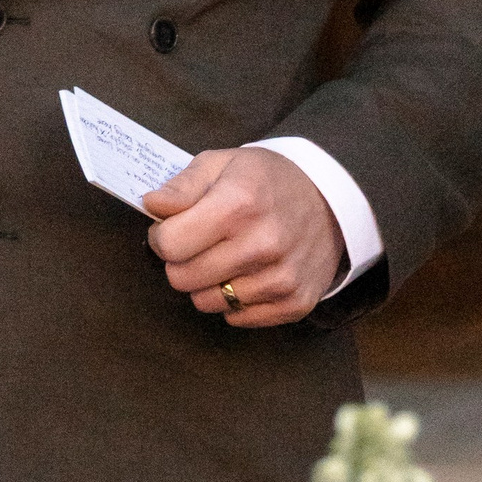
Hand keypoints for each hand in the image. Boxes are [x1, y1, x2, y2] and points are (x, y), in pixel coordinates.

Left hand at [142, 149, 344, 327]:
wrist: (330, 200)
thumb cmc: (266, 180)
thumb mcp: (222, 163)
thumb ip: (181, 185)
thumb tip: (151, 205)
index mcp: (239, 204)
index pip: (170, 244)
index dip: (161, 236)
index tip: (172, 227)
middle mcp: (262, 244)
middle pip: (183, 278)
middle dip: (180, 261)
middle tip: (196, 243)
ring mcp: (282, 278)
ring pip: (207, 302)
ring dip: (206, 283)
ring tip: (224, 256)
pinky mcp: (295, 303)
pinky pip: (237, 318)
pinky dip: (233, 300)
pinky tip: (246, 273)